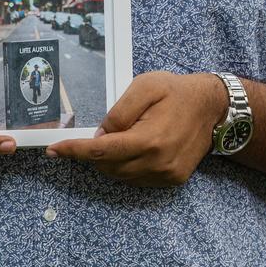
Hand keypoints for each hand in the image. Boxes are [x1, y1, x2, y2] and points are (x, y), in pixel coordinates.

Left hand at [46, 71, 227, 186]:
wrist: (212, 107)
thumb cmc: (176, 91)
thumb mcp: (144, 87)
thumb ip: (119, 112)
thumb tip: (100, 134)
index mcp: (149, 139)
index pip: (101, 151)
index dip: (74, 151)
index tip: (53, 150)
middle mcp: (157, 163)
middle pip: (108, 167)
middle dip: (93, 153)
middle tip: (95, 134)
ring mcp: (166, 175)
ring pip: (121, 176)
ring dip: (110, 160)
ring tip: (121, 136)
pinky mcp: (173, 179)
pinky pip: (137, 178)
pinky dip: (127, 166)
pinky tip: (135, 147)